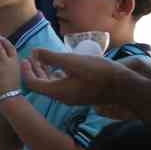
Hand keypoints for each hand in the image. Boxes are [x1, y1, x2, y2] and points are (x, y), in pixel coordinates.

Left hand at [26, 49, 148, 107]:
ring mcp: (72, 97)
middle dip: (35, 70)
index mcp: (57, 91)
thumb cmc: (99, 72)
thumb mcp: (73, 62)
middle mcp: (62, 97)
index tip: (25, 58)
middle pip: (42, 85)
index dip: (26, 71)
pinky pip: (63, 85)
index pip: (33, 84)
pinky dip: (57, 75)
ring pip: (53, 85)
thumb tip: (34, 52)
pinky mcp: (81, 94)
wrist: (125, 87)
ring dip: (46, 72)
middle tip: (31, 57)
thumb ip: (52, 57)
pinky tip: (62, 66)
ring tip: (43, 58)